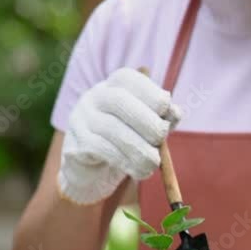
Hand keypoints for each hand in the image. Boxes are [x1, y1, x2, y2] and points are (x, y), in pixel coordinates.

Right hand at [58, 68, 182, 204]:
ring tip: (153, 163)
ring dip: (138, 148)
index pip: (127, 78)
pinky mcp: (76, 144)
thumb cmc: (131, 137)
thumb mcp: (150, 124)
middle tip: (161, 138)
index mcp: (114, 86)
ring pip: (111, 128)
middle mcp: (95, 97)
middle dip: (145, 120)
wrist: (96, 165)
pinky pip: (101, 150)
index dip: (150, 92)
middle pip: (118, 100)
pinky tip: (139, 171)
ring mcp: (82, 119)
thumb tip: (174, 112)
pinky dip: (124, 161)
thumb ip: (164, 117)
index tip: (167, 108)